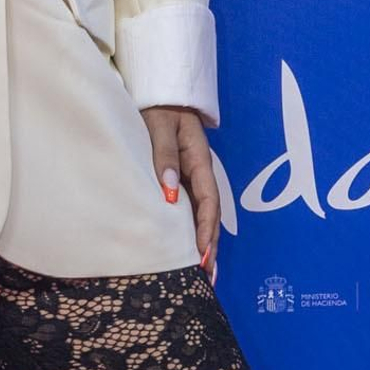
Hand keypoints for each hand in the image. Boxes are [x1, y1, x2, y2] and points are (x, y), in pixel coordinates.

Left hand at [140, 104, 219, 278]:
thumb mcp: (159, 127)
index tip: (202, 254)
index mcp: (199, 161)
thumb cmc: (158, 108)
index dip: (206, 228)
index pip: (208, 200)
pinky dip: (192, 230)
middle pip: (210, 215)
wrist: (159, 93)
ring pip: (201, 215)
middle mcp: (199, 173)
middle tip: (207, 277)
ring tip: (203, 274)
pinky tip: (188, 249)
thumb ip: (163, 156)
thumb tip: (170, 191)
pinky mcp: (181, 179)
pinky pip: (189, 208)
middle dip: (210, 246)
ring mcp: (191, 177)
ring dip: (203, 243)